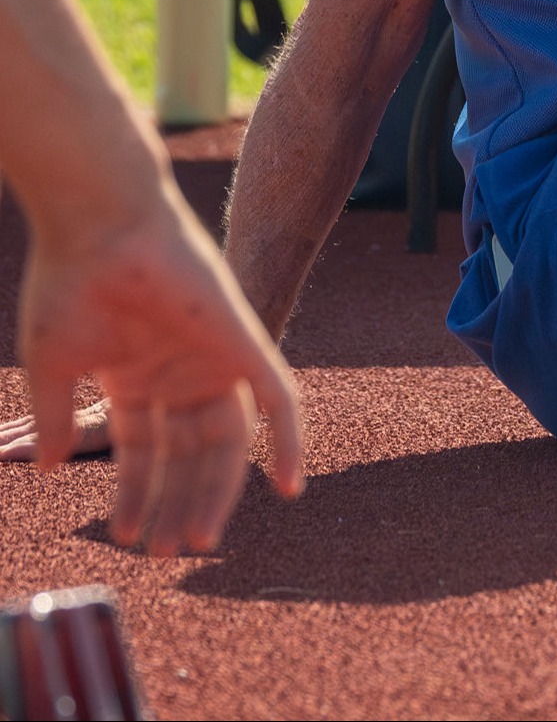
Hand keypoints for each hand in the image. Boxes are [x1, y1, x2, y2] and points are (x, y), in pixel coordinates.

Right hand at [15, 178, 303, 554]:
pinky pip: (279, 399)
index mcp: (136, 377)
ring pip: (227, 442)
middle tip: (168, 552)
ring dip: (217, 492)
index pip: (144, 451)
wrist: (101, 225)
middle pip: (189, 455)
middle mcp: (179, 372)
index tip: (126, 536)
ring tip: (197, 540)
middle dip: (179, 504)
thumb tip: (45, 470)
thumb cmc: (71, 282)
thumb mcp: (55, 366)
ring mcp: (212, 359)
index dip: (137, 494)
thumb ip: (54, 418)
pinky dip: (288, 441)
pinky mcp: (243, 342)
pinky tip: (290, 485)